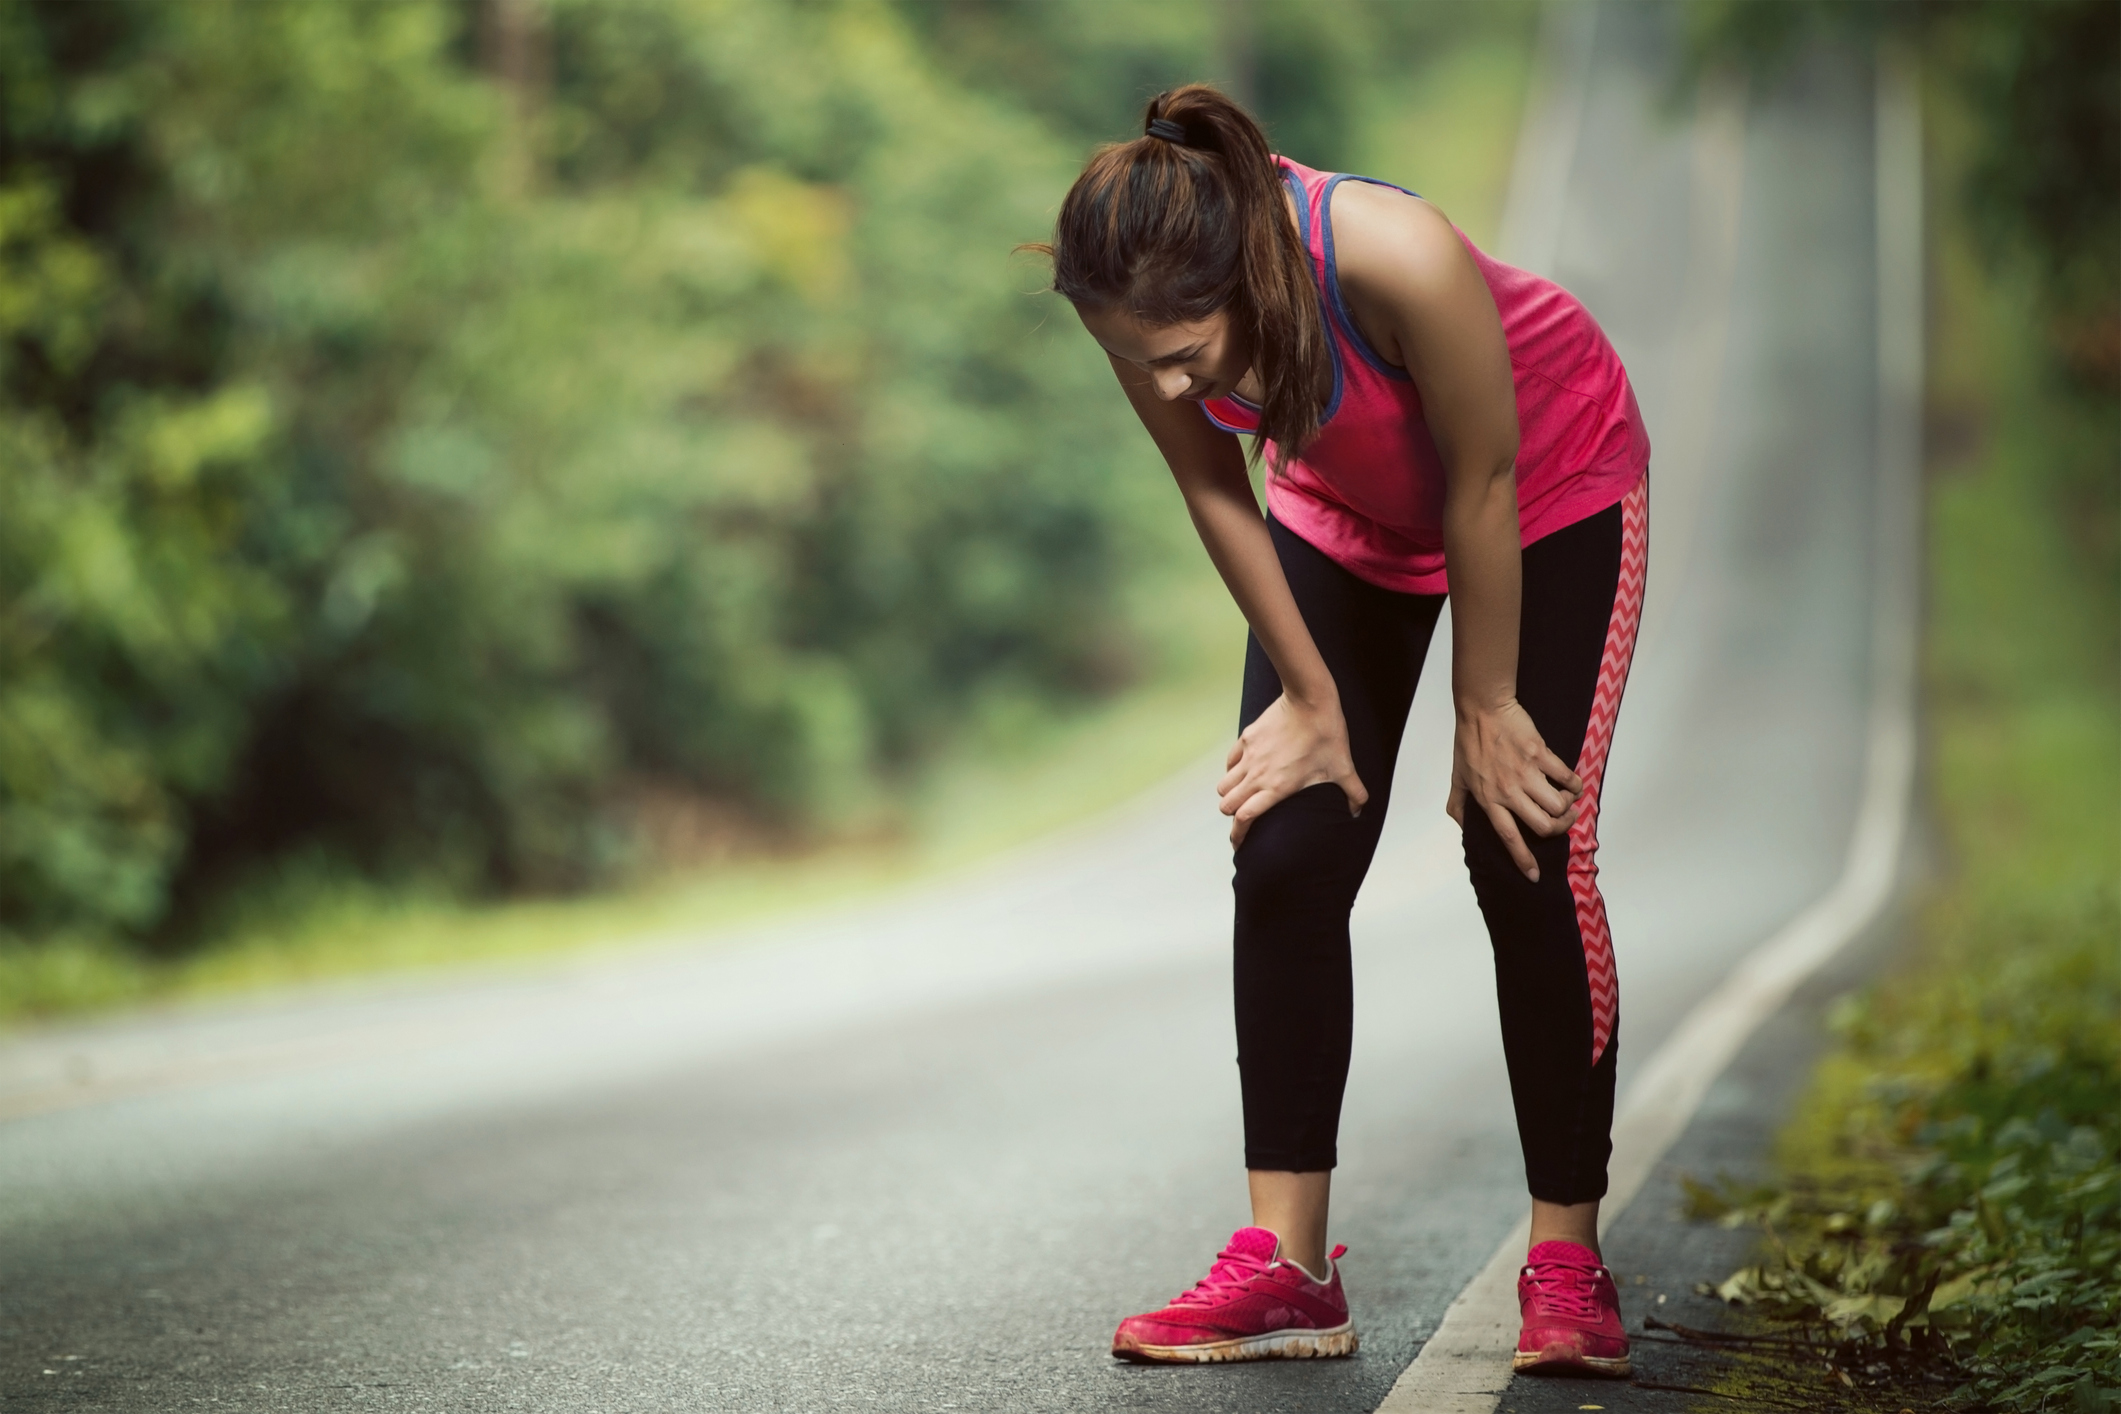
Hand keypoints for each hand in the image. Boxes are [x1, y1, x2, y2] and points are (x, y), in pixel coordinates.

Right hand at [1218, 693, 1367, 846]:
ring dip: (1230, 794)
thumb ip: (1353, 792)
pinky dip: (1233, 771)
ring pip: (1224, 785)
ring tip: (1243, 795)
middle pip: (1226, 805)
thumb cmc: (1326, 734)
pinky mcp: (1247, 739)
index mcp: (1276, 787)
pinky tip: (1245, 770)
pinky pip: (1230, 762)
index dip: (1238, 835)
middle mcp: (1257, 775)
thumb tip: (1359, 811)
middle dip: (1232, 815)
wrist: (1310, 699)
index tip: (1239, 844)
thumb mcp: (1343, 767)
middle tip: (1242, 819)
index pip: (1245, 818)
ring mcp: (1249, 756)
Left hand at [1445, 700, 1582, 881]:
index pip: (1508, 838)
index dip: (1523, 860)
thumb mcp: (1457, 777)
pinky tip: (1573, 784)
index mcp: (1488, 799)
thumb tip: (1461, 825)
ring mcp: (1526, 773)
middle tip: (1563, 822)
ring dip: (1568, 808)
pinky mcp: (1541, 754)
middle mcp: (1508, 791)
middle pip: (1543, 826)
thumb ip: (1457, 805)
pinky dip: (1575, 785)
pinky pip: (1566, 778)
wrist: (1483, 708)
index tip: (1534, 876)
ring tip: (1567, 802)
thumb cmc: (1469, 741)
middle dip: (1559, 830)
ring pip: (1557, 806)